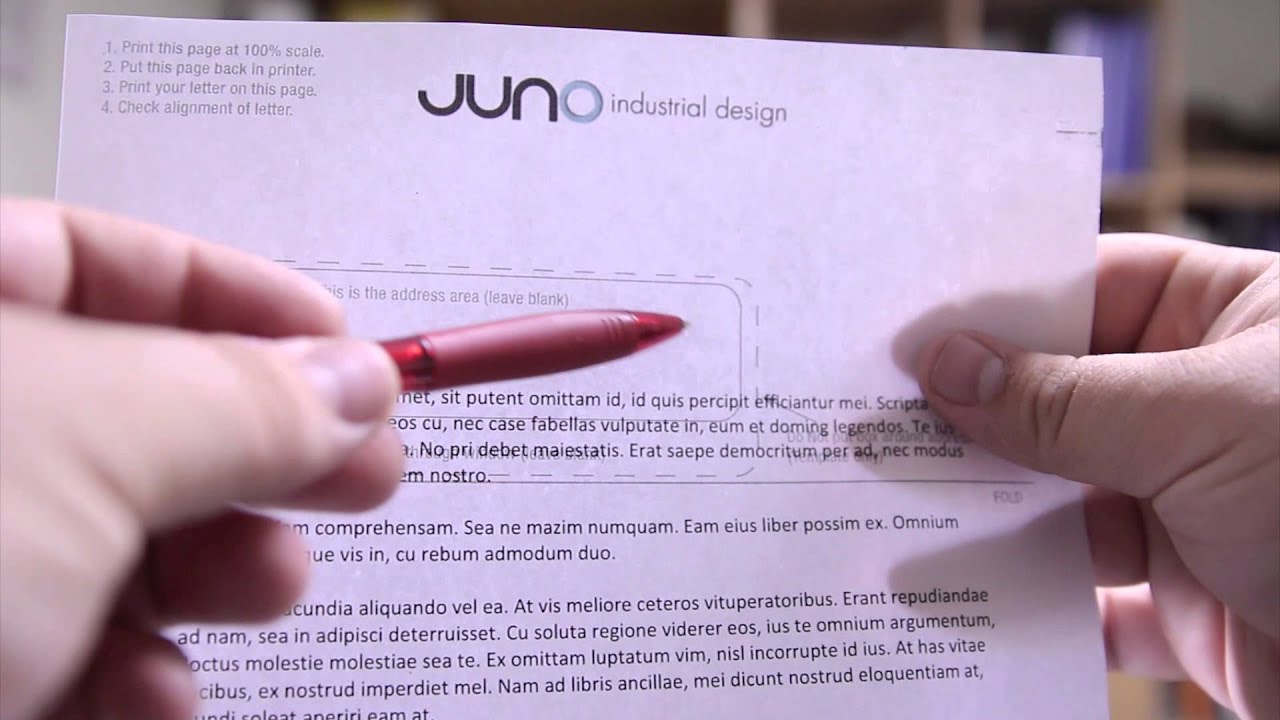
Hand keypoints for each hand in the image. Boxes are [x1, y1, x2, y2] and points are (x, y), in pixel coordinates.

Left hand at [0, 198, 402, 718]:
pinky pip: (77, 641)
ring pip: (121, 533)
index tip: (346, 343)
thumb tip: (358, 381)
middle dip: (261, 444)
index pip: (100, 258)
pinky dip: (141, 669)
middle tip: (366, 466)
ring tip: (273, 583)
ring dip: (220, 566)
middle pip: (134, 405)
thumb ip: (243, 398)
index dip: (235, 292)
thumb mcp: (92, 439)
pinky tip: (158, 690)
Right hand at [916, 233, 1277, 717]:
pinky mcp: (1183, 601)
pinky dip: (1025, 602)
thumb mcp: (1203, 423)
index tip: (905, 328)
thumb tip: (944, 367)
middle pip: (1057, 398)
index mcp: (1229, 327)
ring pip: (1057, 498)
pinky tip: (957, 596)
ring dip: (984, 509)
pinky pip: (1081, 596)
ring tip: (888, 501)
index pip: (1087, 290)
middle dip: (972, 413)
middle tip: (869, 417)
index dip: (996, 307)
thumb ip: (1062, 401)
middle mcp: (1202, 411)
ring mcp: (1188, 507)